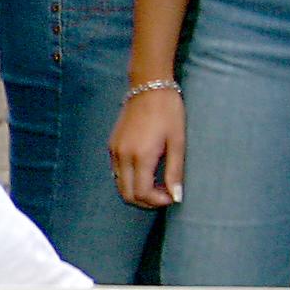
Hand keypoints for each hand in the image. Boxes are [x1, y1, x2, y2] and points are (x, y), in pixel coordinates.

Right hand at [110, 84, 183, 209]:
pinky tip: (146, 172)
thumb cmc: (168, 113)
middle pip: (126, 194)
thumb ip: (175, 172)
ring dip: (136, 191)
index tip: (171, 197)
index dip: (156, 201)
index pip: (141, 193)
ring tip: (156, 184)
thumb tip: (176, 197)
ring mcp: (114, 150)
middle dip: (145, 201)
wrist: (148, 87)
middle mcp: (122, 156)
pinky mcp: (112, 145)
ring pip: (119, 184)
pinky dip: (129, 179)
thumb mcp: (177, 142)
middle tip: (164, 195)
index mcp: (140, 156)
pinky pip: (117, 172)